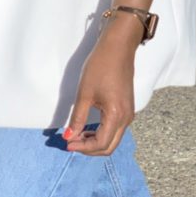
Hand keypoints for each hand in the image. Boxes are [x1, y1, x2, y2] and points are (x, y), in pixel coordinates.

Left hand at [63, 14, 141, 155]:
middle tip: (70, 142)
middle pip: (109, 146)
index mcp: (116, 116)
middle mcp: (127, 119)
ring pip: (113, 139)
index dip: (82, 147)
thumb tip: (69, 137)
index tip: (66, 144)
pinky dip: (102, 133)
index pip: (100, 143)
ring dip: (95, 141)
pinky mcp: (127, 109)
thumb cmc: (100, 67)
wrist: (118, 48)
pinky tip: (88, 127)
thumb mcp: (85, 93)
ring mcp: (129, 114)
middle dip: (89, 148)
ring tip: (76, 135)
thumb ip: (77, 118)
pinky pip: (115, 129)